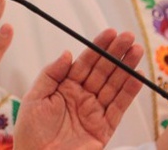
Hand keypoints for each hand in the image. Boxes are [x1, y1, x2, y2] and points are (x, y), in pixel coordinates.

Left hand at [14, 29, 143, 149]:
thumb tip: (67, 53)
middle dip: (116, 53)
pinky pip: (119, 108)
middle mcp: (82, 97)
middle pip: (103, 71)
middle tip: (129, 37)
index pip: (85, 63)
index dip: (98, 47)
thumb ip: (51, 74)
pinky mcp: (104, 129)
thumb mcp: (34, 99)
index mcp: (64, 88)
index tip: (110, 33)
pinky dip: (129, 93)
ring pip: (114, 85)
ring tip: (137, 51)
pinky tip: (137, 77)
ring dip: (126, 68)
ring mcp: (94, 112)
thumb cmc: (31, 134)